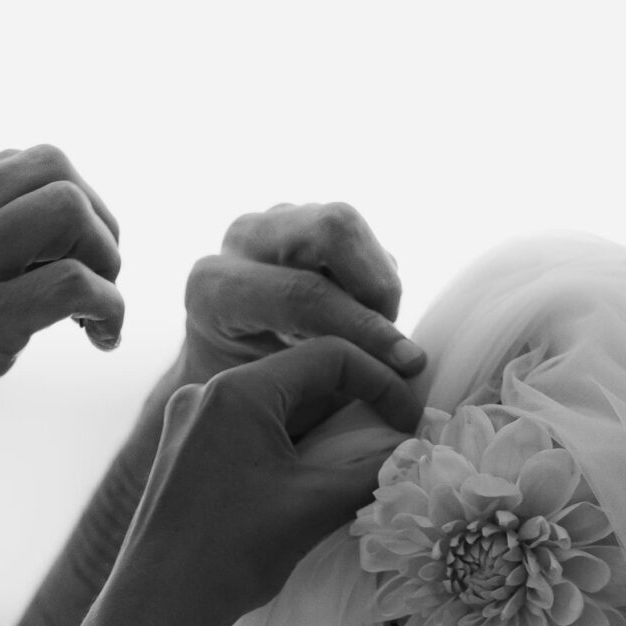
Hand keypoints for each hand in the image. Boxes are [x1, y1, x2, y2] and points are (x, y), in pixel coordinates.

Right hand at [0, 144, 123, 514]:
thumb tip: (31, 262)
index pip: (15, 163)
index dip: (67, 207)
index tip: (71, 263)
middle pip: (52, 166)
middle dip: (97, 223)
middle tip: (98, 282)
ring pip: (69, 211)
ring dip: (107, 261)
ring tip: (96, 318)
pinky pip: (74, 284)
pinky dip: (109, 309)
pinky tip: (101, 343)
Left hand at [112, 339, 423, 625]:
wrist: (159, 607)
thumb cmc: (231, 554)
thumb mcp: (314, 507)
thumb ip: (373, 471)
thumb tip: (417, 453)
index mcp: (238, 391)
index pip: (329, 356)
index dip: (382, 381)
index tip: (410, 421)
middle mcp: (208, 393)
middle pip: (301, 378)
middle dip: (355, 407)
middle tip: (394, 441)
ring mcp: (192, 422)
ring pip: (278, 407)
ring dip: (325, 431)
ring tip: (360, 466)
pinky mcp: (187, 452)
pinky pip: (252, 432)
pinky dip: (292, 447)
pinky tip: (315, 483)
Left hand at [182, 201, 425, 384]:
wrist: (228, 372)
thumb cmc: (252, 402)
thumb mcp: (280, 403)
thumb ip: (328, 383)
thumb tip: (402, 374)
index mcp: (216, 290)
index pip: (305, 295)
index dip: (365, 328)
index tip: (409, 364)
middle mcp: (243, 241)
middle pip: (333, 229)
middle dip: (379, 285)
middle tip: (393, 341)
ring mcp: (274, 223)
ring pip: (350, 228)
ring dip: (380, 285)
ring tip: (375, 337)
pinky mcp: (304, 222)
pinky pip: (359, 243)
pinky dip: (375, 284)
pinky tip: (361, 320)